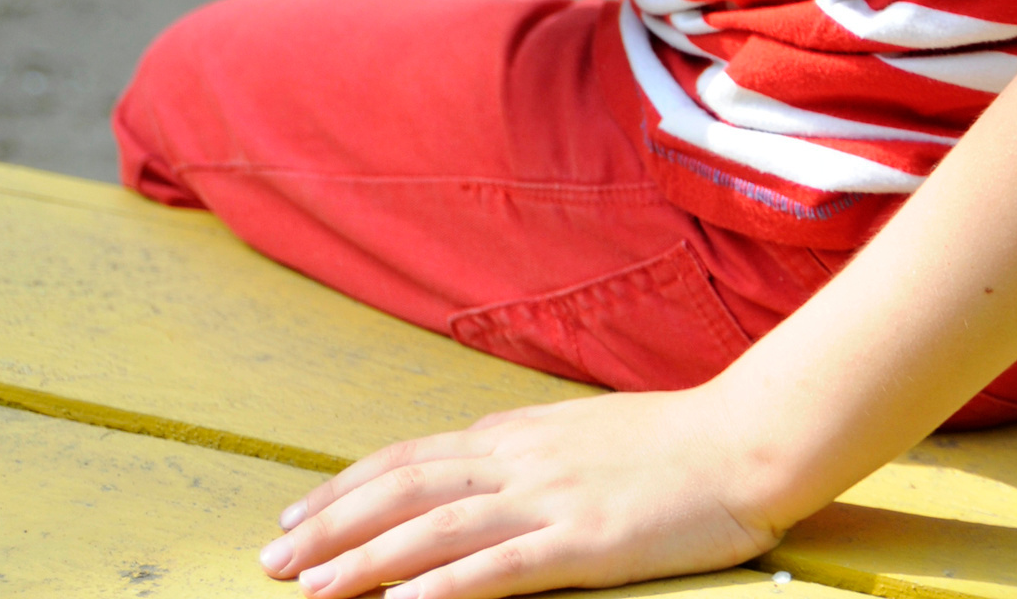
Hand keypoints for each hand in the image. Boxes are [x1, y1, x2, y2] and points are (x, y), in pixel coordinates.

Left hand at [255, 386, 775, 598]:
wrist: (744, 438)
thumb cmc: (673, 443)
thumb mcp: (581, 433)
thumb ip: (526, 450)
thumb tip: (477, 460)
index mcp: (516, 434)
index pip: (409, 460)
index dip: (346, 488)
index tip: (296, 515)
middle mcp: (518, 459)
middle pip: (403, 489)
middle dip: (331, 526)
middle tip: (272, 559)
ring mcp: (548, 498)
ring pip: (435, 529)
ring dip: (365, 560)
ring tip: (310, 588)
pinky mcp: (583, 541)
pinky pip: (501, 567)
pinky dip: (445, 588)